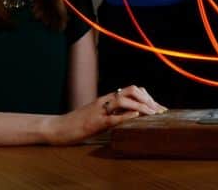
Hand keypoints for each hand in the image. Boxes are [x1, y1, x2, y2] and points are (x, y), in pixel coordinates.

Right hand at [43, 86, 166, 144]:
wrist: (57, 128)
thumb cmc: (77, 123)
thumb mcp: (98, 115)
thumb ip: (113, 112)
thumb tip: (130, 115)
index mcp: (107, 99)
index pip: (131, 90)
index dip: (147, 96)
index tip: (159, 107)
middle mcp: (105, 101)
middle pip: (131, 90)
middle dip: (148, 99)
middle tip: (160, 110)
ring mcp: (100, 111)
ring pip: (124, 100)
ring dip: (141, 106)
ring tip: (153, 114)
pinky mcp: (94, 123)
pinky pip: (112, 117)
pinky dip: (125, 115)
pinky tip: (136, 115)